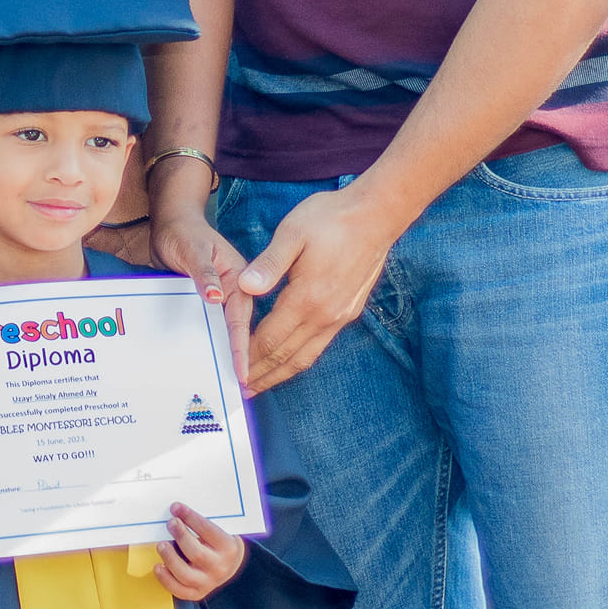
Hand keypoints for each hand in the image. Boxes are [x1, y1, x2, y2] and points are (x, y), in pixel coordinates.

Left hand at [148, 201, 252, 387]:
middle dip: (248, 361)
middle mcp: (239, 292)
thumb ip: (202, 272)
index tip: (242, 373)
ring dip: (238, 358)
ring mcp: (229, 299)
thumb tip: (215, 297)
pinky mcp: (218, 304)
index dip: (241, 347)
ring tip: (238, 390)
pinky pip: (224, 329)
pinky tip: (219, 367)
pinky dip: (225, 348)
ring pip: (238, 334)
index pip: (241, 319)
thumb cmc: (182, 232)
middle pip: (246, 332)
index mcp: (241, 278)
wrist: (173, 223)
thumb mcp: (191, 248)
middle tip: (243, 394)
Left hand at [155, 502, 246, 600]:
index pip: (207, 530)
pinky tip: (158, 567)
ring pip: (185, 574)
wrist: (231, 566)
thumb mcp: (218, 531)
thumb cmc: (219, 543)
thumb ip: (200, 523)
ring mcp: (208, 582)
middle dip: (180, 536)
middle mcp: (219, 567)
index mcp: (228, 547)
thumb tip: (177, 510)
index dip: (190, 517)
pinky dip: (166, 579)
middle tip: (170, 523)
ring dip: (170, 558)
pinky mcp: (197, 593)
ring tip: (161, 545)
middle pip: (196, 553)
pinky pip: (179, 591)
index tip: (176, 507)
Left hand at [239, 187, 398, 394]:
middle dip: (262, 374)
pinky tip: (290, 359)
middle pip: (287, 356)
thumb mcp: (292, 233)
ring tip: (262, 383)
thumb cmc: (330, 219)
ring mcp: (339, 316)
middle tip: (241, 392)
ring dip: (282, 373)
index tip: (232, 370)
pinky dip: (301, 359)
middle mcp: (324, 315)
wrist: (375, 216)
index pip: (270, 338)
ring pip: (306, 356)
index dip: (249, 356)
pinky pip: (320, 345)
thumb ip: (268, 264)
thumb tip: (244, 288)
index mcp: (306, 298)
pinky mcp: (348, 311)